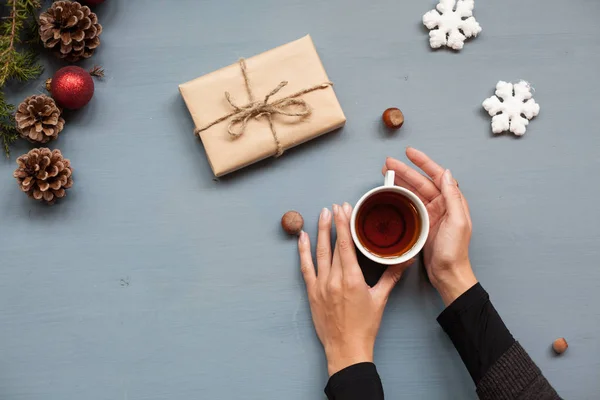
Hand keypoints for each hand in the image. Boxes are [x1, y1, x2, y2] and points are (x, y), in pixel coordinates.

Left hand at [298, 203, 411, 375]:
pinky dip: (303, 251)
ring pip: (319, 253)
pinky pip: (305, 267)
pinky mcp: (312, 292)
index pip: (346, 245)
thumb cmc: (365, 326)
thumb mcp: (380, 299)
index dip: (344, 224)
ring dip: (319, 232)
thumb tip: (406, 259)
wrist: (346, 348)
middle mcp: (334, 279)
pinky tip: (302, 238)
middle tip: (335, 206)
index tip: (343, 209)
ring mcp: (320, 285)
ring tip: (321, 215)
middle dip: (334, 223)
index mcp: (352, 279)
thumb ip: (391, 276)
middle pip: (333, 245)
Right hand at [382, 148, 476, 305]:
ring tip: (385, 173)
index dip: (423, 162)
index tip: (409, 153)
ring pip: (412, 192)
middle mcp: (441, 205)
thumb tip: (446, 173)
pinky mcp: (420, 224)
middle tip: (387, 162)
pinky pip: (407, 205)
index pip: (437, 175)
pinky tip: (389, 193)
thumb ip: (452, 196)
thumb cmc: (454, 251)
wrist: (447, 274)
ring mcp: (429, 214)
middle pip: (420, 181)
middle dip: (404, 170)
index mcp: (451, 201)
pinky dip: (398, 197)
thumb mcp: (457, 221)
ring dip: (399, 181)